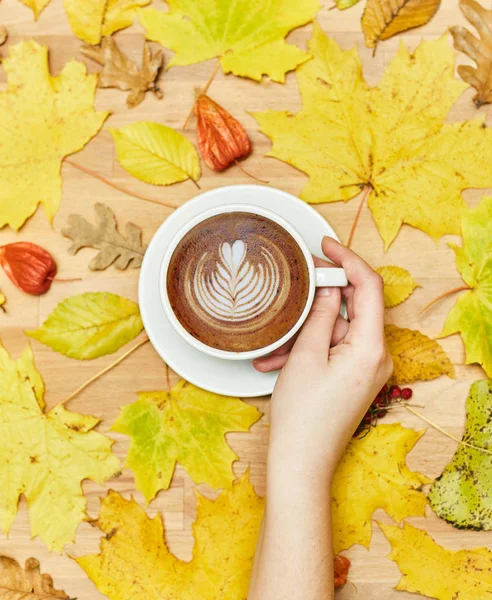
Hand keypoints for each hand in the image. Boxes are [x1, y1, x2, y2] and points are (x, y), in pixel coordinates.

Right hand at [255, 237, 392, 479]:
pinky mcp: (354, 377)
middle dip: (319, 300)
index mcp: (371, 347)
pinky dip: (308, 349)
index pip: (369, 287)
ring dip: (304, 332)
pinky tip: (278, 360)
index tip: (325, 245)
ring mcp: (366, 368)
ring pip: (335, 331)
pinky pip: (332, 350)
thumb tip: (327, 285)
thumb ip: (319, 314)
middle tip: (294, 288)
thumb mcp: (306, 355)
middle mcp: (376, 356)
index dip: (348, 260)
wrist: (301, 463)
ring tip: (273, 346)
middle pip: (352, 308)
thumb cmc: (303, 416)